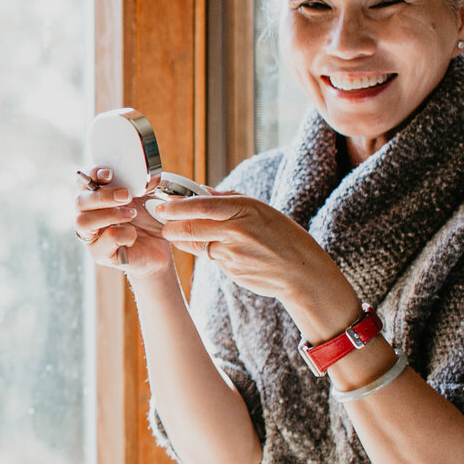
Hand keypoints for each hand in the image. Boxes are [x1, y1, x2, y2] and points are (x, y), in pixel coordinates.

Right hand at [72, 169, 178, 279]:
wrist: (160, 247)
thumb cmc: (149, 219)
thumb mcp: (145, 196)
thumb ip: (137, 184)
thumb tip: (139, 176)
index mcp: (96, 197)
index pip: (83, 181)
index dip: (92, 175)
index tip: (109, 174)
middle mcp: (88, 215)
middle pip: (79, 201)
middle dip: (103, 196)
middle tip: (127, 196)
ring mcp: (91, 236)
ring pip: (82, 222)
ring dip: (109, 215)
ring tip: (131, 214)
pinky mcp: (100, 254)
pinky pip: (105, 240)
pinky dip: (123, 234)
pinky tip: (134, 235)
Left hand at [149, 192, 361, 341]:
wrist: (301, 272)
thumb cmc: (282, 236)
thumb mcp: (261, 209)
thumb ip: (229, 200)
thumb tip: (200, 191)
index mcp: (245, 209)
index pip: (201, 206)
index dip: (177, 205)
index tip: (162, 204)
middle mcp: (237, 231)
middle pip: (191, 227)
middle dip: (171, 225)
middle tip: (163, 222)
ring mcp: (232, 253)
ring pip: (197, 243)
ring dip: (185, 238)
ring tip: (179, 232)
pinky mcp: (230, 270)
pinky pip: (211, 258)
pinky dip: (208, 251)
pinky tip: (219, 249)